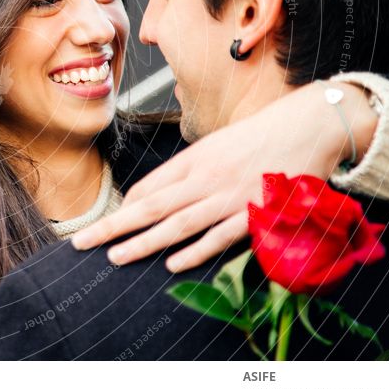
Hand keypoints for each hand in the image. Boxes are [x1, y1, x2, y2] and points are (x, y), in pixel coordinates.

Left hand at [71, 81, 377, 270]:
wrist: (306, 125)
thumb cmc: (257, 137)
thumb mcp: (214, 145)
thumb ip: (185, 170)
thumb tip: (151, 193)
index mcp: (194, 159)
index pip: (149, 186)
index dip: (124, 209)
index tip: (102, 226)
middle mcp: (205, 176)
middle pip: (152, 206)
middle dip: (115, 226)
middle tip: (82, 242)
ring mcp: (229, 195)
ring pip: (179, 223)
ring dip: (144, 242)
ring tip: (115, 256)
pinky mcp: (256, 212)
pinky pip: (221, 235)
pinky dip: (197, 250)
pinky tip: (172, 263)